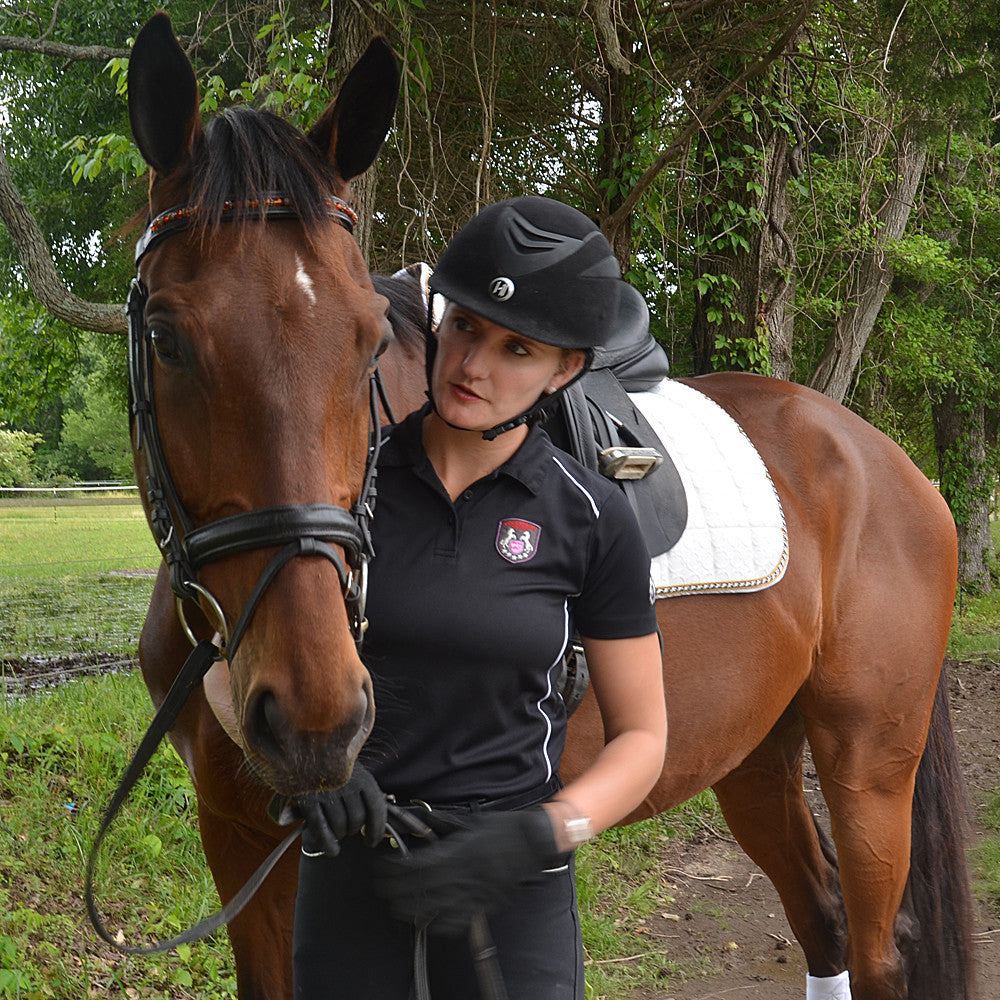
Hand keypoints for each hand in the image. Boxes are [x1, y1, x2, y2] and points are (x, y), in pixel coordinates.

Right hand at [292, 766, 387, 855]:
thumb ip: (365, 792)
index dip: (377, 829)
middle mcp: (347, 785)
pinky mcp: (307, 800)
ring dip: (341, 835)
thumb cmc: (334, 764)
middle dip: (355, 830)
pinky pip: (320, 828)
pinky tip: (332, 850)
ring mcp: (326, 792)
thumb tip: (375, 821)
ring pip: (339, 826)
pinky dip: (327, 843)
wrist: (305, 747)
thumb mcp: (355, 771)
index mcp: (362, 777)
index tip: (373, 841)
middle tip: (350, 831)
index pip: (377, 808)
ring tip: (339, 833)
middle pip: (357, 820)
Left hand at [375, 807, 559, 933]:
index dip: (396, 869)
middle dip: (398, 891)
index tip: (384, 868)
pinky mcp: (487, 903)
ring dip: (414, 910)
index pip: (417, 865)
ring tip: (398, 909)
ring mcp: (475, 891)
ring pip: (437, 907)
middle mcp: (463, 873)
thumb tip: (416, 818)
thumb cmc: (501, 828)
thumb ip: (441, 823)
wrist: (534, 840)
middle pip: (422, 888)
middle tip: (383, 891)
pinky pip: (461, 920)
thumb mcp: (469, 821)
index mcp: (457, 851)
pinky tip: (431, 923)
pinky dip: (443, 925)